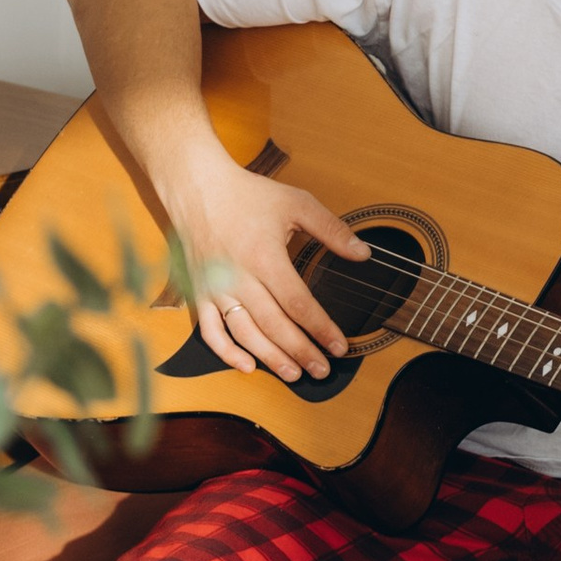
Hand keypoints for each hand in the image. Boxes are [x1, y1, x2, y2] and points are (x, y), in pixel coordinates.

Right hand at [168, 154, 369, 382]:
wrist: (196, 187)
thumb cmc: (248, 195)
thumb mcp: (297, 203)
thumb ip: (332, 230)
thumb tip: (364, 253)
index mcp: (265, 257)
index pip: (299, 304)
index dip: (321, 329)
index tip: (340, 347)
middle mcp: (238, 277)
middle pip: (274, 325)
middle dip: (301, 352)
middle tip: (322, 371)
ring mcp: (215, 288)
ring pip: (245, 333)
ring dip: (270, 358)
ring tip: (294, 374)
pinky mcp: (198, 292)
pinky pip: (209, 330)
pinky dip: (226, 352)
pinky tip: (247, 366)